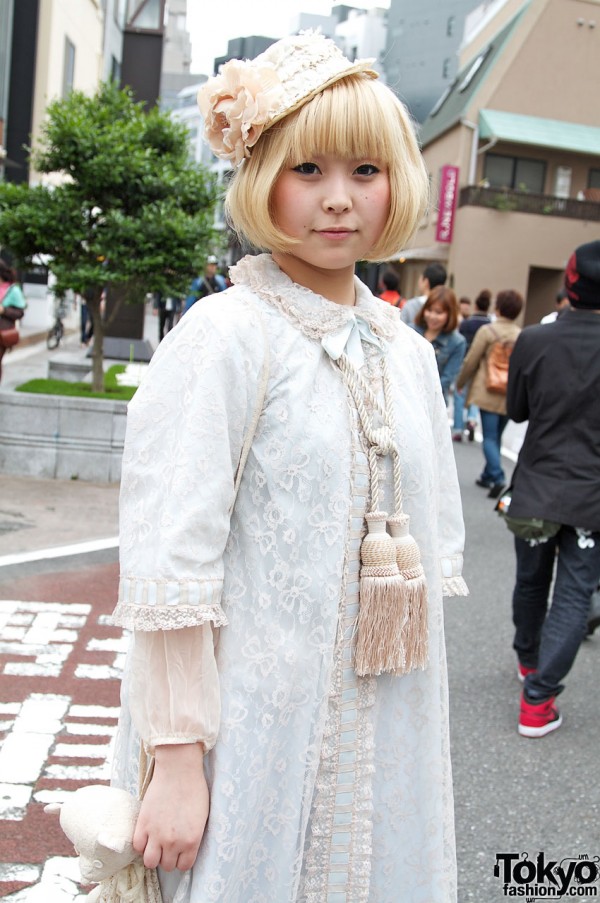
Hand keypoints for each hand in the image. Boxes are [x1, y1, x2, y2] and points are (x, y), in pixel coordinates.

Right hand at [133, 742, 208, 871]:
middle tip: (167, 845)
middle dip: (168, 857)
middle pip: (167, 866)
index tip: (180, 852)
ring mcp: (156, 835)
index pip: (184, 866)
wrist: (179, 771)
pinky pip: (138, 846)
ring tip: (156, 844)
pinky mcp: (143, 824)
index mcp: (192, 841)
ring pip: (150, 862)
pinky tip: (146, 834)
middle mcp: (174, 842)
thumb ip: (193, 837)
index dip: (181, 859)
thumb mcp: (201, 817)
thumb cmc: (194, 789)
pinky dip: (141, 843)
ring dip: (153, 855)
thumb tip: (186, 848)